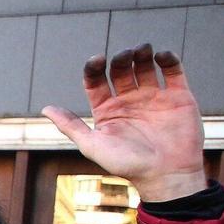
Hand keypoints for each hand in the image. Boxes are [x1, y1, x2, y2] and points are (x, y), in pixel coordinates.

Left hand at [43, 45, 206, 201]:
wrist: (166, 175)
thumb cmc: (127, 165)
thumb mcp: (93, 145)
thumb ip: (70, 126)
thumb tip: (45, 109)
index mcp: (107, 110)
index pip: (96, 81)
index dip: (94, 67)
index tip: (97, 60)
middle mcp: (129, 101)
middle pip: (120, 70)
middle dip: (121, 58)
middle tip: (124, 54)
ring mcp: (154, 97)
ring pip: (146, 66)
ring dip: (142, 54)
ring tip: (142, 49)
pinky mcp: (178, 97)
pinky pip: (173, 72)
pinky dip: (168, 59)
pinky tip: (162, 55)